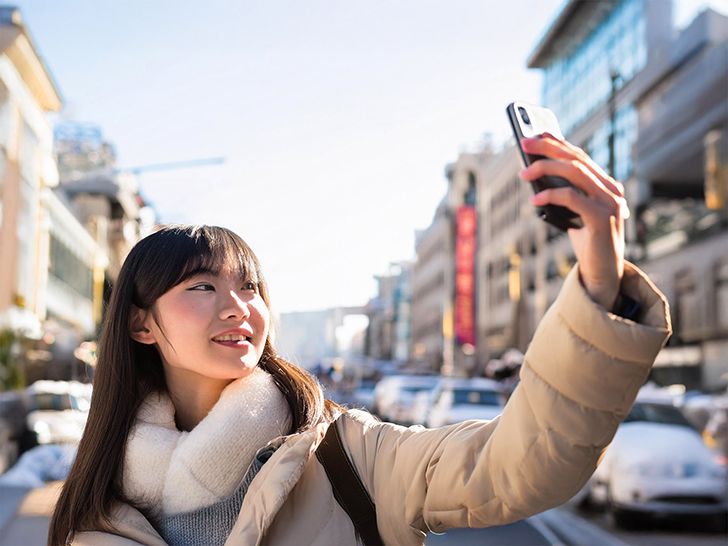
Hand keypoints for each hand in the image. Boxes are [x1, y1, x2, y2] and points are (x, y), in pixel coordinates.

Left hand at [519, 134, 628, 311]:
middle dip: (548, 149)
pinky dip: (551, 196)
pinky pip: (573, 199)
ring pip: (576, 174)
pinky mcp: (603, 220)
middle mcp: (612, 191)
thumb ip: (562, 194)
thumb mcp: (573, 214)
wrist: (604, 274)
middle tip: (523, 144)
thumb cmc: (587, 243)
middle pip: (577, 160)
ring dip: (546, 169)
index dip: (558, 143)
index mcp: (606, 186)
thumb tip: (534, 174)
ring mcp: (611, 204)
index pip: (581, 157)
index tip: (536, 135)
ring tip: (524, 173)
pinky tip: (534, 199)